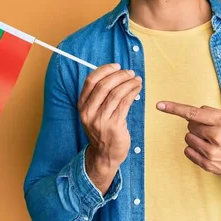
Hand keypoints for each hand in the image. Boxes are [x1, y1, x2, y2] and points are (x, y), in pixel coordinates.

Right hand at [78, 63, 141, 193]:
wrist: (105, 154)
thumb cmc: (103, 129)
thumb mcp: (94, 112)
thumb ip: (100, 95)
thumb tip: (116, 73)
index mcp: (82, 106)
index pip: (90, 81)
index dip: (104, 70)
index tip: (117, 66)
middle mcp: (89, 112)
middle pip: (104, 85)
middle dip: (119, 75)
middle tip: (130, 72)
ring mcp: (100, 120)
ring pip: (116, 93)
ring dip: (129, 83)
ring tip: (136, 79)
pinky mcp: (114, 126)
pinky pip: (125, 103)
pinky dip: (133, 92)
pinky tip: (137, 88)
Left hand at [156, 101, 220, 189]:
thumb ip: (211, 113)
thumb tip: (191, 113)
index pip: (192, 113)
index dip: (174, 108)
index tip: (159, 105)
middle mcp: (215, 137)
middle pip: (189, 125)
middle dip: (197, 125)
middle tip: (210, 130)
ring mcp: (210, 153)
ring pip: (187, 138)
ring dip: (195, 137)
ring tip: (210, 140)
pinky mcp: (207, 164)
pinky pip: (188, 151)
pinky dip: (193, 148)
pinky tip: (206, 149)